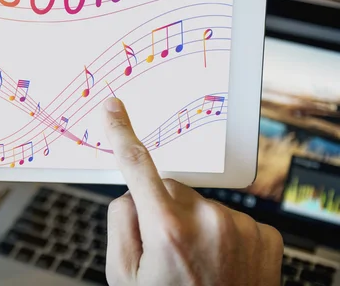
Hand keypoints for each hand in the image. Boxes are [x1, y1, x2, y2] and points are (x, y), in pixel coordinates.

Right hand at [102, 98, 282, 285]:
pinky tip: (219, 263)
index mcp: (167, 230)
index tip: (113, 108)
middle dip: (161, 209)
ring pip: (199, 203)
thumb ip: (119, 224)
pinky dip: (220, 232)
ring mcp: (240, 226)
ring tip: (196, 264)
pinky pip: (228, 216)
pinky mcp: (263, 234)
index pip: (136, 166)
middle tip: (165, 250)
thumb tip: (131, 193)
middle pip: (169, 189)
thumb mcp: (123, 276)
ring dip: (192, 223)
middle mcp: (207, 221)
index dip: (121, 133)